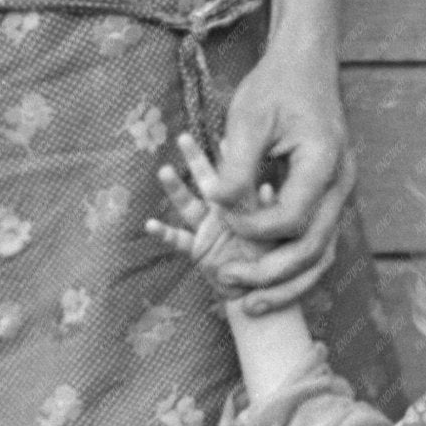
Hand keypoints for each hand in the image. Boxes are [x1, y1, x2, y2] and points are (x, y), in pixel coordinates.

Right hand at [145, 132, 274, 296]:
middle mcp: (221, 212)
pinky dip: (164, 233)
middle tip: (184, 137)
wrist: (259, 291)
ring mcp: (206, 229)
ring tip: (164, 171)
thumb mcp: (275, 236)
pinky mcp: (197, 250)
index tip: (224, 135)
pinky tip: (150, 224)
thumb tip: (268, 188)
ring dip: (175, 189)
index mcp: (242, 206)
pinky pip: (177, 240)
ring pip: (187, 204)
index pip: (235, 176)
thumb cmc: (272, 262)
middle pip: (206, 181)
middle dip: (195, 160)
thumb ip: (267, 213)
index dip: (229, 157)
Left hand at [206, 50, 355, 310]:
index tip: (218, 219)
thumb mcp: (248, 118)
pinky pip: (318, 248)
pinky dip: (293, 270)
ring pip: (320, 258)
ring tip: (250, 303)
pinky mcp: (331, 203)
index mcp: (324, 163)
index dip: (252, 228)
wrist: (306, 66)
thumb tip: (215, 204)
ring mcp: (341, 198)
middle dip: (270, 274)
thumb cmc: (275, 86)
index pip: (291, 218)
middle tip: (229, 284)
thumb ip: (235, 165)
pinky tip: (265, 284)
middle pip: (312, 250)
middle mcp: (341, 186)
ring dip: (285, 285)